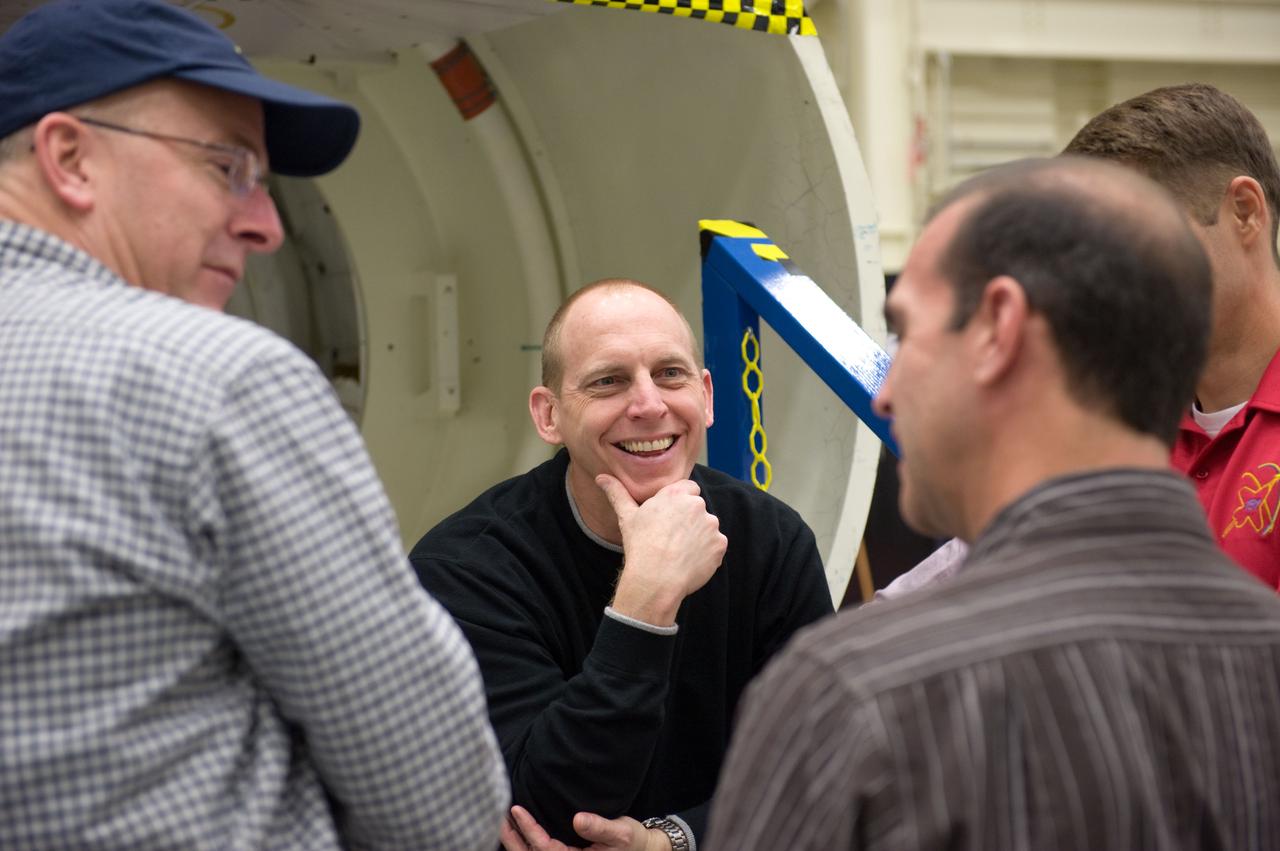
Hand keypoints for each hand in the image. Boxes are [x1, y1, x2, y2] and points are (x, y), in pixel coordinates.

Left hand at [500, 805, 670, 850]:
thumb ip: (600, 827)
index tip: (516, 810)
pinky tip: (517, 827)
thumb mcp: (621, 833)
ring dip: (516, 840)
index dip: (529, 830)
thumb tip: (578, 819)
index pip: (545, 848)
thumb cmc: (633, 842)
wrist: (643, 849)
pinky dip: (526, 841)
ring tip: (501, 820)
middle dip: (512, 838)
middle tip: (496, 816)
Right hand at [597, 474, 727, 625]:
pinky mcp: (720, 545)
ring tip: (679, 552)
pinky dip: (706, 553)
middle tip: (672, 538)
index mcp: (676, 494)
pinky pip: (715, 546)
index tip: (670, 517)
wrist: (656, 579)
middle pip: (698, 509)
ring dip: (699, 536)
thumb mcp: (627, 516)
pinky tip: (689, 562)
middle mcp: (697, 505)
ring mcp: (711, 525)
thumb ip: (617, 493)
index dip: (680, 503)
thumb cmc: (640, 546)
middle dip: (689, 520)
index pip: (689, 489)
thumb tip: (601, 477)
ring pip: (707, 528)